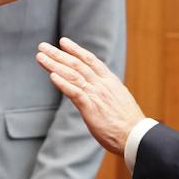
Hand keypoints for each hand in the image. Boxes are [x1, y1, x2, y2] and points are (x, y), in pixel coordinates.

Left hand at [36, 36, 143, 154]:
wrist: (137, 137)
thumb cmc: (128, 122)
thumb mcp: (118, 98)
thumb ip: (106, 90)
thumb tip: (97, 87)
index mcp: (109, 81)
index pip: (90, 60)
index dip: (75, 49)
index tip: (63, 42)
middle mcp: (101, 85)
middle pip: (77, 64)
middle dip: (58, 54)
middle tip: (42, 46)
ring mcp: (96, 95)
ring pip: (72, 75)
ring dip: (54, 65)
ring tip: (40, 57)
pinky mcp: (91, 109)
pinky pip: (75, 93)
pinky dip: (63, 83)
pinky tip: (52, 76)